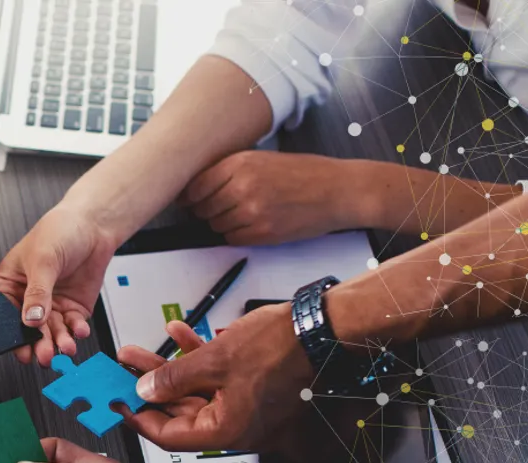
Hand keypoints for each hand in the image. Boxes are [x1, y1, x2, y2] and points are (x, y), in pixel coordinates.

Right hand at [0, 205, 121, 364]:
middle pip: (28, 330)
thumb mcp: (43, 260)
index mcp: (8, 284)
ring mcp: (50, 306)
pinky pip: (72, 327)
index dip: (11, 333)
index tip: (21, 348)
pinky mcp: (71, 309)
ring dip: (58, 342)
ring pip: (51, 333)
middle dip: (37, 344)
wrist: (93, 225)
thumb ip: (37, 293)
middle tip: (44, 355)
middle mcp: (27, 299)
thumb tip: (31, 319)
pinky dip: (76, 331)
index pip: (4, 315)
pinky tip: (79, 330)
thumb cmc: (59, 231)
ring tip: (65, 348)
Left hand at [118, 305, 313, 452]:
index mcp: (227, 432)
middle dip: (148, 387)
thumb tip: (145, 391)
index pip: (169, 437)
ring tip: (139, 351)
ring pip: (193, 391)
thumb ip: (173, 379)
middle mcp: (236, 426)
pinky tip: (179, 336)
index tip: (117, 405)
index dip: (139, 419)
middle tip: (123, 372)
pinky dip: (196, 359)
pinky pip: (215, 379)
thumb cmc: (282, 348)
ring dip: (166, 369)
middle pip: (178, 412)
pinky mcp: (251, 388)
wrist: (322, 327)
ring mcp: (245, 408)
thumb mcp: (214, 360)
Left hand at [183, 151, 375, 244]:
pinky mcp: (262, 233)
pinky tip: (252, 223)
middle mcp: (242, 187)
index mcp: (240, 164)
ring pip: (216, 225)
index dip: (189, 196)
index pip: (195, 186)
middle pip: (202, 208)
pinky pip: (232, 238)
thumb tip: (198, 186)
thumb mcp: (263, 158)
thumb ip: (231, 170)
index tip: (189, 199)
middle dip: (206, 210)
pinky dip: (236, 234)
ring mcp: (251, 212)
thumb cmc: (305, 172)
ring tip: (243, 212)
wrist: (339, 190)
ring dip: (222, 222)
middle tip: (218, 206)